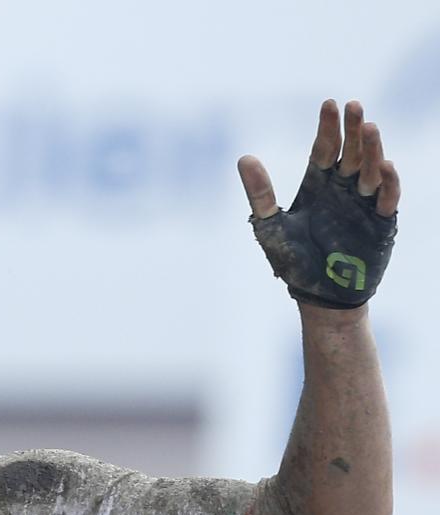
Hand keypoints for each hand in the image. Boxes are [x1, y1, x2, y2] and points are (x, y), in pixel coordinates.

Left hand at [239, 100, 398, 308]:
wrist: (318, 295)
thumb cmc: (292, 260)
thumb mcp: (269, 224)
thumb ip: (260, 193)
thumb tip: (244, 158)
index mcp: (317, 186)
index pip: (325, 149)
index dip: (328, 128)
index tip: (329, 104)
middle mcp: (342, 190)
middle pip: (351, 153)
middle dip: (354, 130)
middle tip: (355, 106)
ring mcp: (362, 204)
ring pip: (370, 170)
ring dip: (372, 150)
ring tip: (370, 127)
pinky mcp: (379, 222)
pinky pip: (386, 198)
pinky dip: (386, 182)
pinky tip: (383, 165)